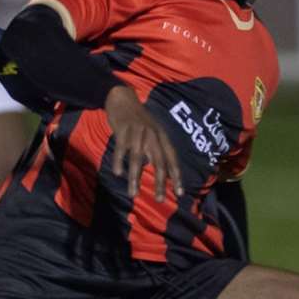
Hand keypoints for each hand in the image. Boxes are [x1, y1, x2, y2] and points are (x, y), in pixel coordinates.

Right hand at [103, 87, 180, 201]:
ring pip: (137, 159)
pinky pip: (121, 149)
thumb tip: (161, 171)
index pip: (172, 158)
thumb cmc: (138, 119)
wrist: (122, 98)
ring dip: (135, 178)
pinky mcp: (123, 130)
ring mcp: (137, 132)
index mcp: (161, 136)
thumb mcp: (152, 131)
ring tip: (133, 194)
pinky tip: (118, 173)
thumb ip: (156, 149)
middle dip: (160, 182)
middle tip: (160, 200)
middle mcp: (152, 134)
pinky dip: (119, 162)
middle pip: (158, 161)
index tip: (180, 193)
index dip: (177, 176)